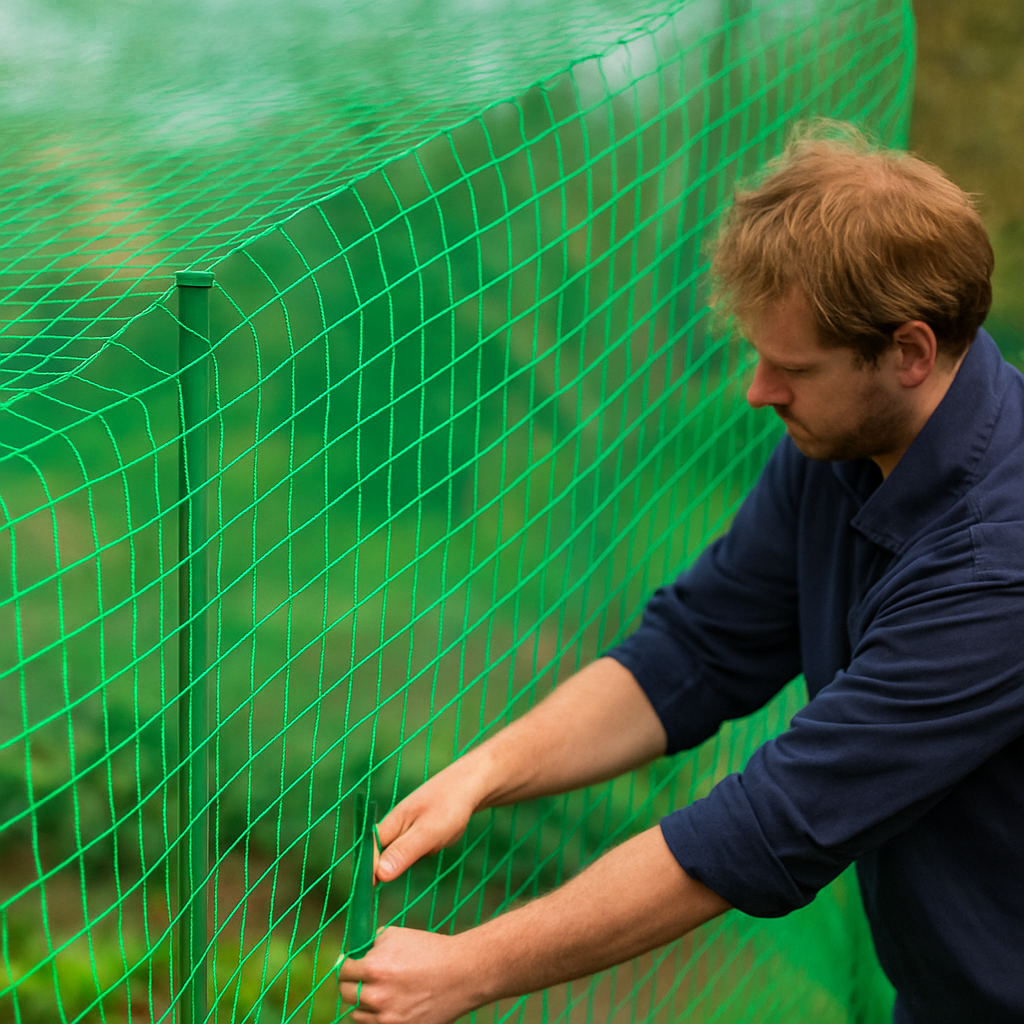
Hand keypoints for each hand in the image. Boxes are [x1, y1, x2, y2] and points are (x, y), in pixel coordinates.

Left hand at [338, 927, 479, 1023]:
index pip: (343, 971)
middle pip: (346, 994)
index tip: (349, 964)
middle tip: (358, 979)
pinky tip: (387, 1004)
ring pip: (357, 1014)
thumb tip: (356, 953)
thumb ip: (372, 944)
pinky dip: (376, 1016)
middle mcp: (377, 995)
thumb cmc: (429, 950)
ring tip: (377, 992)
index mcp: (374, 968)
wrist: (461, 973)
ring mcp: (387, 1018)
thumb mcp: (397, 935)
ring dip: (362, 1003)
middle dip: (350, 983)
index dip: (345, 965)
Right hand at [374, 766, 481, 882]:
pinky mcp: (417, 833)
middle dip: (391, 869)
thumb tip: (379, 875)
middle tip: (411, 865)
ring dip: (414, 859)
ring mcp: (405, 830)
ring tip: (435, 842)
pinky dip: (425, 852)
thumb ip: (404, 851)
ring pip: (399, 857)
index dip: (366, 874)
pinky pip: (414, 851)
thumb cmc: (449, 806)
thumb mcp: (428, 832)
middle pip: (380, 858)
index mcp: (389, 824)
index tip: (369, 894)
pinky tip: (439, 840)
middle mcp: (393, 827)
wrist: (469, 786)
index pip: (368, 853)